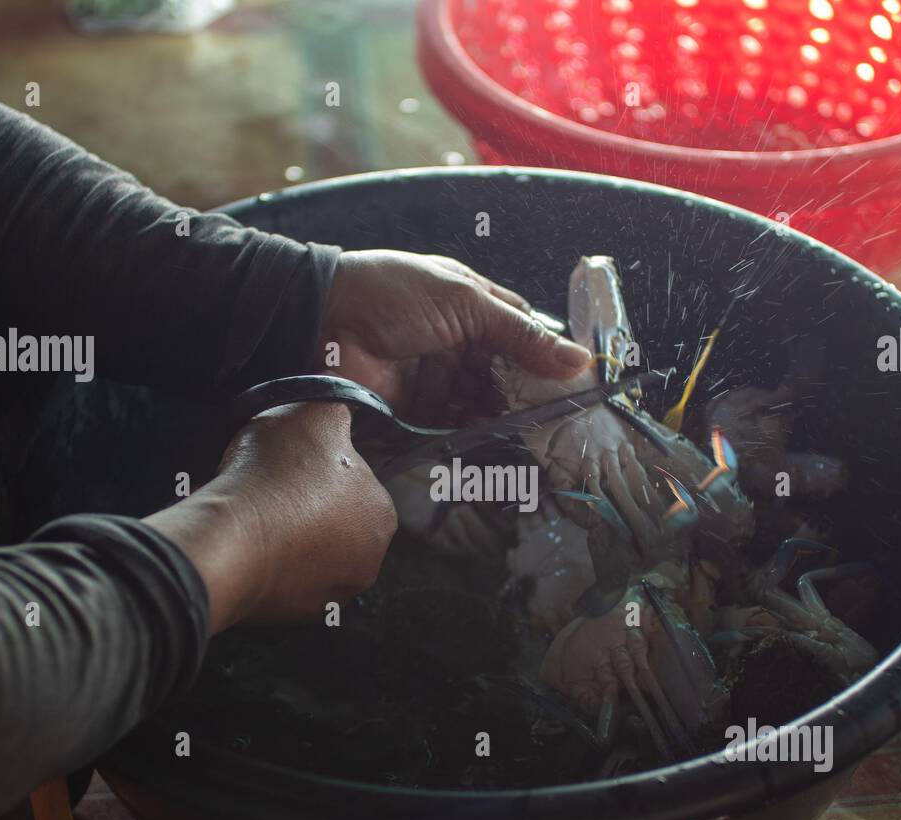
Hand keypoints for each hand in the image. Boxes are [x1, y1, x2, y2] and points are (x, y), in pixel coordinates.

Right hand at [145, 402, 395, 629]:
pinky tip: (246, 543)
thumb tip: (346, 409)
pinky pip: (282, 579)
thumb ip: (339, 408)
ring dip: (286, 534)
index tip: (289, 463)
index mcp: (383, 515)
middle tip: (269, 488)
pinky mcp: (294, 615)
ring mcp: (332, 593)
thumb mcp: (314, 414)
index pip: (355, 482)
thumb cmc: (278, 475)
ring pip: (308, 552)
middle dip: (305, 505)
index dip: (319, 467)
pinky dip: (267, 562)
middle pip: (333, 520)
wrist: (229, 541)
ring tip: (253, 514)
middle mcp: (369, 561)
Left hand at [314, 250, 590, 424]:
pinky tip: (495, 444)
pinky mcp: (417, 406)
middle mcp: (460, 340)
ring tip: (532, 438)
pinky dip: (473, 434)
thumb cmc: (394, 293)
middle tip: (558, 421)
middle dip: (528, 395)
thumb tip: (578, 360)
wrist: (322, 318)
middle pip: (506, 373)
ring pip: (484, 401)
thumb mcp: (466, 303)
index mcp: (473, 304)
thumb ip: (521, 335)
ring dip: (504, 417)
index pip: (523, 332)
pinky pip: (454, 424)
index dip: (548, 357)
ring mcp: (439, 374)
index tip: (574, 385)